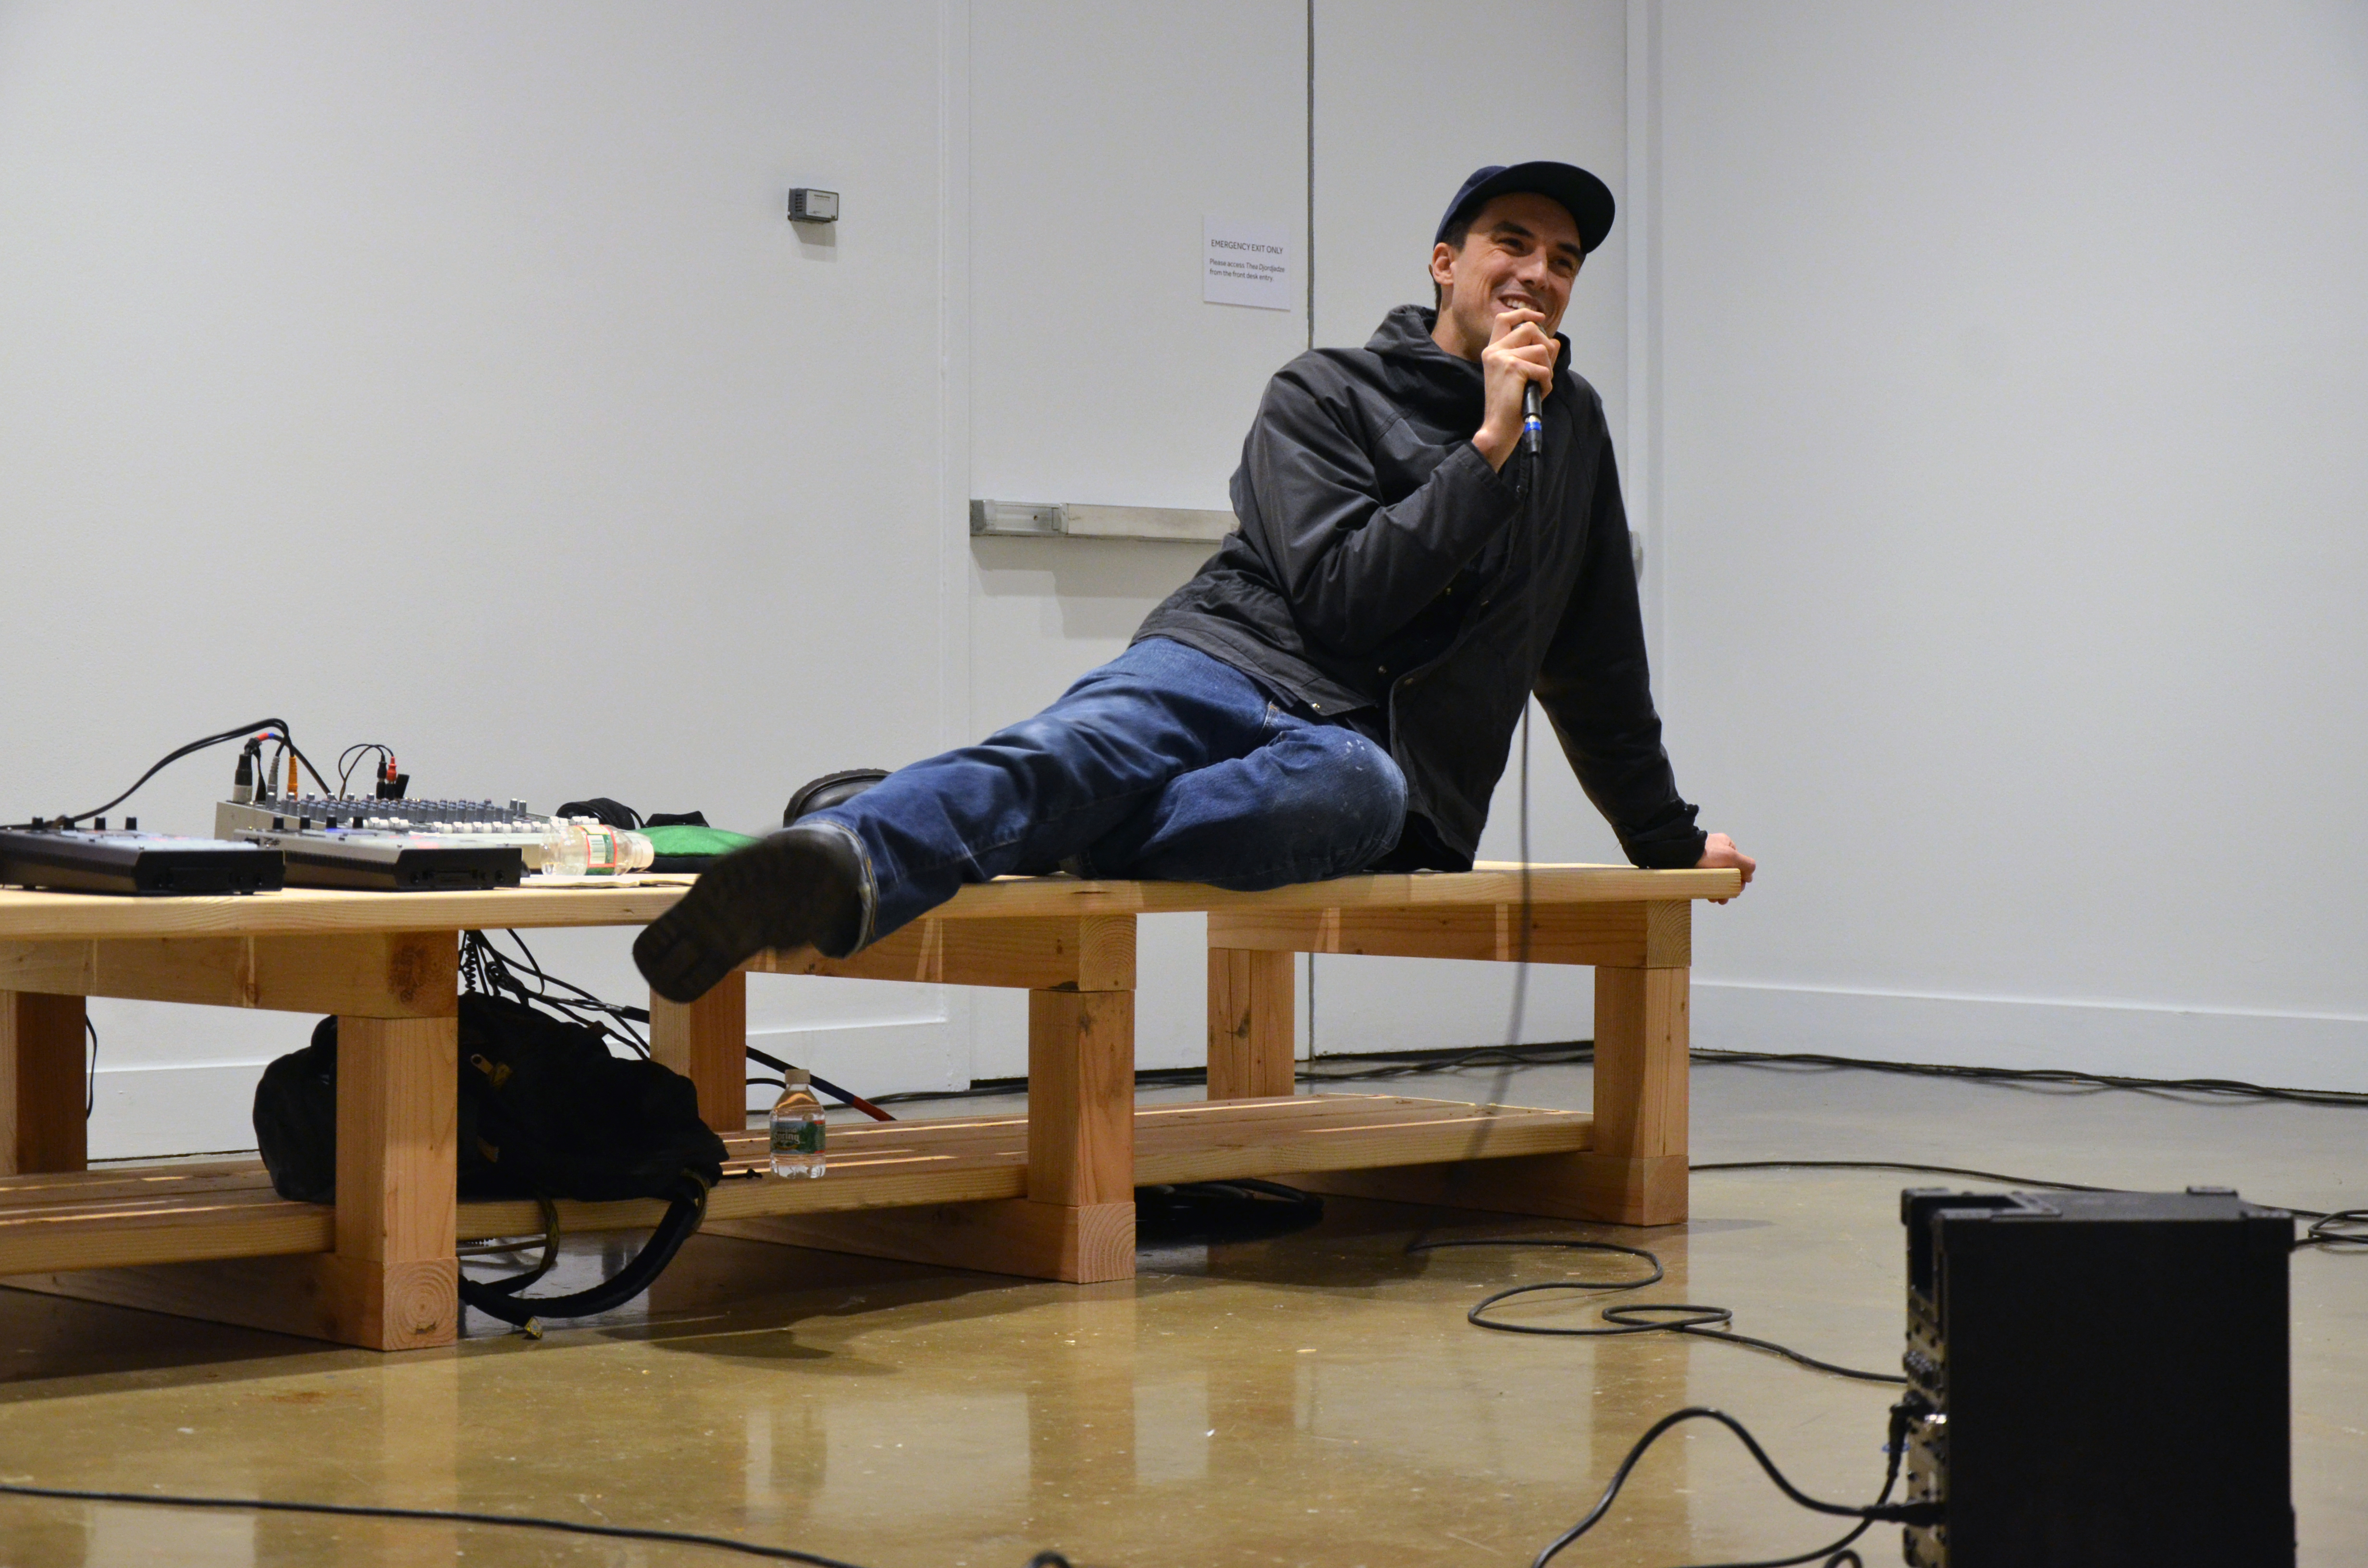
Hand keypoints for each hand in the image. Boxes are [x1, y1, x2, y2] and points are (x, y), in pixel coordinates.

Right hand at [1472, 308, 1556, 469]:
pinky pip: (1543, 368)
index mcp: (1493, 351)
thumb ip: (1537, 356)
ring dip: (1547, 369)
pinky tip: (1537, 394)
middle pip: (1530, 328)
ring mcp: (1502, 357)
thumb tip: (1555, 341)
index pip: (1505, 319)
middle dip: (1545, 345)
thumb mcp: (1524, 375)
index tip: (1540, 317)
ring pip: (1541, 349)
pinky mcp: (1513, 367)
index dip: (1524, 313)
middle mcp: (1494, 351)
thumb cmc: (1511, 405)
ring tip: (1538, 385)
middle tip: (1544, 367)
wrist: (1499, 427)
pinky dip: (1546, 383)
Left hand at [1697, 832, 1754, 901]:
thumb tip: (1750, 877)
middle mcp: (1716, 851)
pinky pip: (1707, 881)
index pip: (1739, 863)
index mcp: (1726, 845)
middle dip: (1730, 886)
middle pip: (1728, 872)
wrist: (1680, 854)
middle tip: (1726, 898)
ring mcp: (1705, 860)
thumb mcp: (1731, 856)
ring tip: (1718, 900)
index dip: (1740, 877)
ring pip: (1718, 878)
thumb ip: (1746, 864)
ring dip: (1721, 891)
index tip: (1737, 887)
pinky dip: (1710, 889)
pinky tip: (1710, 897)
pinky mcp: (1695, 869)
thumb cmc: (1708, 853)